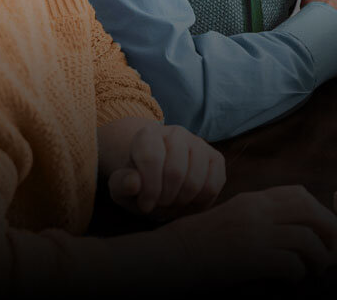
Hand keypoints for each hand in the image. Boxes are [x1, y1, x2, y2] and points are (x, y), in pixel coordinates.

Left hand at [99, 117, 225, 218]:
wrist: (158, 179)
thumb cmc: (138, 184)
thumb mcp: (120, 187)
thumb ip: (121, 184)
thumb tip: (133, 183)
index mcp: (148, 134)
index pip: (152, 159)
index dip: (149, 189)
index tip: (144, 204)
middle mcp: (176, 133)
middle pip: (176, 172)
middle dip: (166, 197)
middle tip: (159, 203)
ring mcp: (199, 144)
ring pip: (196, 181)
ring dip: (182, 201)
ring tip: (172, 201)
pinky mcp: (216, 158)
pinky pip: (214, 186)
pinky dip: (200, 201)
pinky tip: (188, 199)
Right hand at [161, 186, 336, 281]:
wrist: (165, 258)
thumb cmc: (194, 245)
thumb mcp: (229, 220)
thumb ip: (258, 222)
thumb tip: (294, 236)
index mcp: (252, 201)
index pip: (298, 194)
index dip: (318, 211)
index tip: (323, 229)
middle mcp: (257, 211)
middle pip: (311, 212)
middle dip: (328, 231)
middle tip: (329, 250)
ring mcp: (254, 233)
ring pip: (308, 239)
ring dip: (317, 259)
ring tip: (312, 272)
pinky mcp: (250, 257)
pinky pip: (291, 263)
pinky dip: (297, 274)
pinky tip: (289, 282)